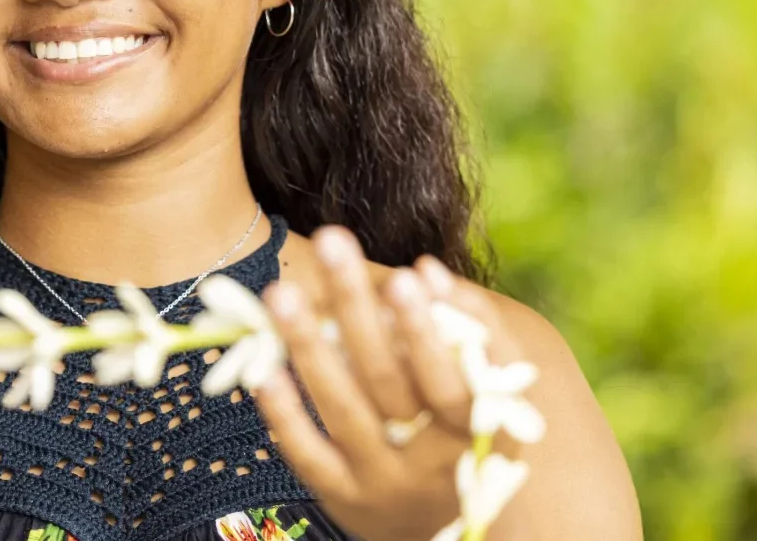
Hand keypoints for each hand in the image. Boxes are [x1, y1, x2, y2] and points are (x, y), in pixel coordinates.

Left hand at [254, 227, 521, 540]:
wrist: (451, 525)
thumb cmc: (468, 431)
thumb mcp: (493, 390)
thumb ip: (471, 328)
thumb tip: (426, 269)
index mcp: (478, 430)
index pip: (451, 379)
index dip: (425, 330)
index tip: (401, 275)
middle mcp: (431, 463)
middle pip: (387, 382)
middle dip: (356, 310)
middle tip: (331, 244)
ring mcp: (383, 483)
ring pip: (343, 411)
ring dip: (309, 348)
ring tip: (282, 292)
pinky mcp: (343, 499)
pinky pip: (308, 453)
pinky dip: (285, 409)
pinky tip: (263, 365)